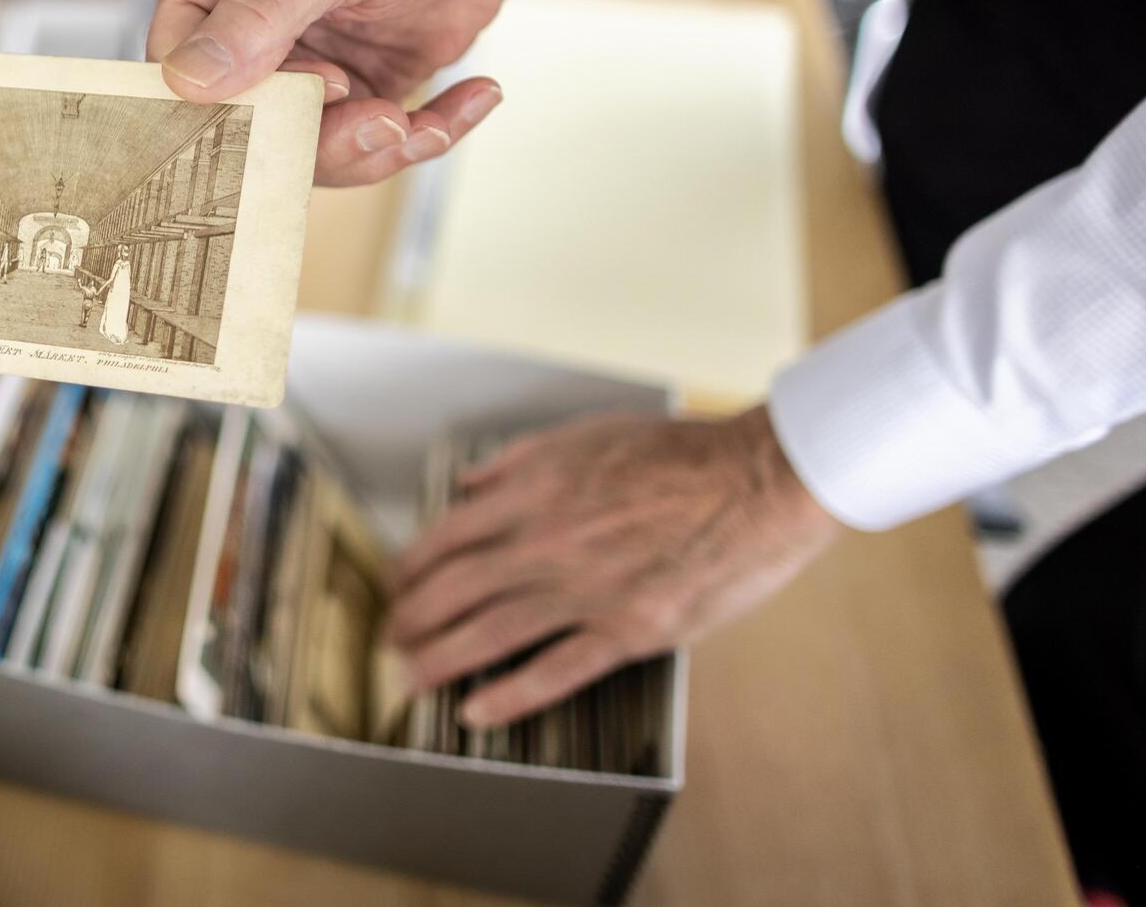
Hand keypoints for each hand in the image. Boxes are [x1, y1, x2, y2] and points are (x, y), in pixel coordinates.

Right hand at [148, 0, 591, 185]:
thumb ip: (265, 11)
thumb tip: (188, 79)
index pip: (178, 66)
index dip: (237, 100)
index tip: (325, 85)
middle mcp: (243, 27)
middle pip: (245, 123)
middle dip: (321, 137)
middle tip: (386, 117)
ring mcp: (299, 65)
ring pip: (306, 150)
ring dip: (372, 148)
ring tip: (422, 122)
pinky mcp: (354, 93)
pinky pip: (368, 145)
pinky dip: (424, 135)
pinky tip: (473, 96)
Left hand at [384, 406, 838, 726]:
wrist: (755, 482)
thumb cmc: (677, 453)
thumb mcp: (585, 435)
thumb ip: (520, 462)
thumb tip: (472, 483)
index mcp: (533, 492)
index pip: (445, 537)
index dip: (408, 568)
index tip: (394, 586)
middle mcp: (545, 543)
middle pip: (453, 590)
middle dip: (411, 619)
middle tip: (390, 638)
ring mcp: (584, 590)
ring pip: (489, 633)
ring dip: (439, 659)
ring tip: (409, 677)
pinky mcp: (627, 629)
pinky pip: (554, 671)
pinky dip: (509, 695)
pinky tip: (476, 710)